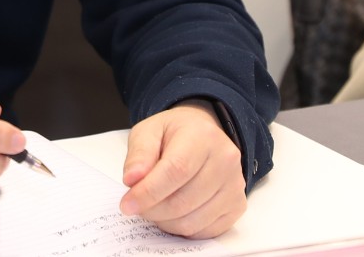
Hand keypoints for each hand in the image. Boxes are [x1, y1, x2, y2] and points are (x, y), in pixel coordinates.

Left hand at [120, 102, 245, 238]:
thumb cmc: (173, 135)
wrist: (202, 134)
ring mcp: (235, 185)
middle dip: (152, 210)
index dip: (149, 192)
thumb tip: (132, 180)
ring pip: (193, 220)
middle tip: (136, 205)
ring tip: (154, 207)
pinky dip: (182, 229)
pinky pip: (206, 231)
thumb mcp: (148, 131)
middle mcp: (225, 160)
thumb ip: (139, 154)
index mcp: (202, 136)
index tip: (127, 204)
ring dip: (165, 221)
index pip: (176, 171)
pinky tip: (172, 213)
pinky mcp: (237, 205)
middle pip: (184, 200)